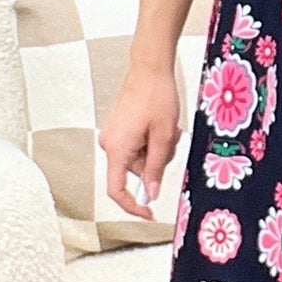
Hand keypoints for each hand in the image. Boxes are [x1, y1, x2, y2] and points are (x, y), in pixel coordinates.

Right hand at [100, 60, 182, 220]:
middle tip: (171, 141)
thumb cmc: (156, 96)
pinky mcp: (119, 128)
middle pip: (135, 172)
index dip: (133, 206)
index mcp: (117, 149)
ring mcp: (113, 135)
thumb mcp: (163, 136)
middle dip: (157, 162)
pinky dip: (151, 141)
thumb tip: (151, 193)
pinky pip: (137, 146)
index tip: (149, 213)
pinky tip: (160, 124)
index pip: (117, 190)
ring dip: (157, 149)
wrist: (149, 68)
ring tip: (167, 128)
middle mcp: (109, 144)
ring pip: (140, 158)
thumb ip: (156, 168)